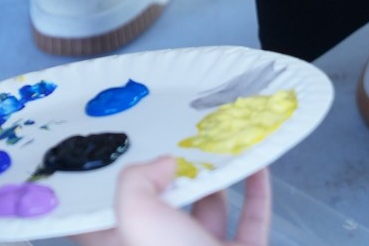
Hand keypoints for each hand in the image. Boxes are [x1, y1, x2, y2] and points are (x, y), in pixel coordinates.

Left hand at [78, 157, 271, 245]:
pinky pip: (250, 221)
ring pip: (208, 213)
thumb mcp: (137, 217)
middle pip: (166, 210)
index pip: (111, 224)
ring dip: (216, 182)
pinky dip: (255, 194)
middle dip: (173, 177)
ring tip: (219, 147)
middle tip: (179, 143)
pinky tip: (257, 167)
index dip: (114, 192)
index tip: (121, 159)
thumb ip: (135, 182)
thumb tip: (164, 164)